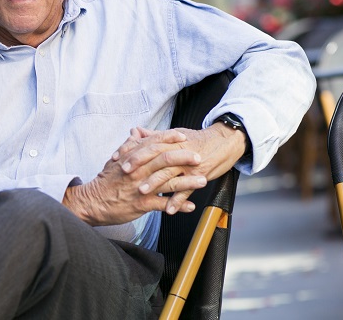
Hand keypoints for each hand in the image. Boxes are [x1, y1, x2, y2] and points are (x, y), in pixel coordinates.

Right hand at [62, 128, 206, 225]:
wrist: (93, 201)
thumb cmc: (106, 181)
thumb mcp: (115, 159)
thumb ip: (128, 145)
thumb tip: (136, 132)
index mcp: (132, 158)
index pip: (153, 143)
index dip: (169, 138)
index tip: (183, 136)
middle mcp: (137, 171)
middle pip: (164, 160)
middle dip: (184, 157)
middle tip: (199, 157)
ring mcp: (140, 187)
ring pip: (167, 182)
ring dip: (187, 182)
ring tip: (202, 181)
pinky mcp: (141, 204)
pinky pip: (163, 204)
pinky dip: (178, 205)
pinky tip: (190, 206)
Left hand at [122, 124, 246, 214]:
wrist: (225, 141)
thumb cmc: (198, 139)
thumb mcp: (175, 134)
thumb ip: (154, 135)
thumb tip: (136, 132)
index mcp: (170, 141)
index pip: (148, 144)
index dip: (132, 151)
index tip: (117, 158)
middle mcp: (178, 151)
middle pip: (156, 157)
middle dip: (139, 165)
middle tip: (124, 174)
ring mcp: (189, 164)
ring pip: (170, 173)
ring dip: (155, 183)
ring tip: (142, 192)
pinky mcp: (201, 175)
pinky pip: (188, 190)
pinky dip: (178, 200)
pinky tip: (169, 210)